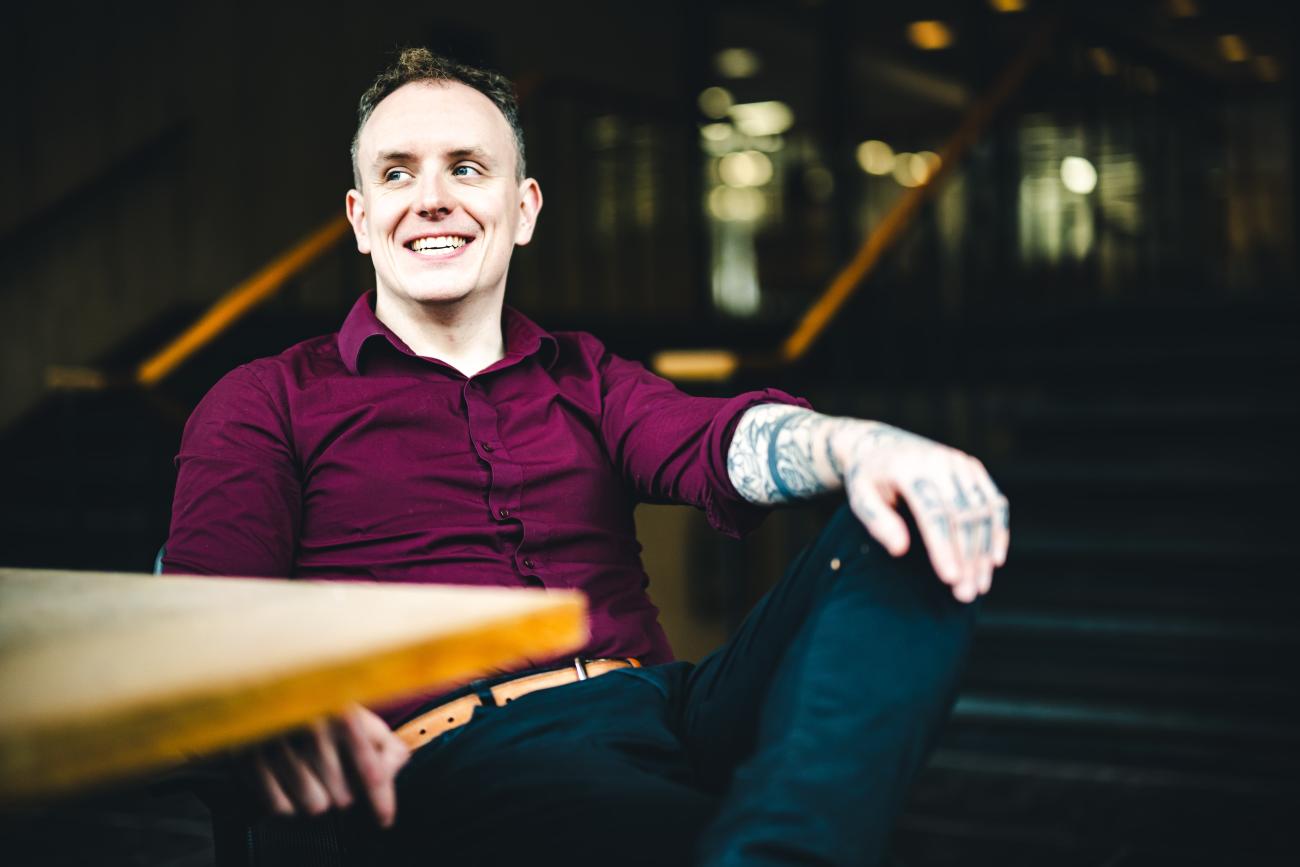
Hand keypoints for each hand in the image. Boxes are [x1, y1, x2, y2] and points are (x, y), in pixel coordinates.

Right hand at [236, 704, 410, 827]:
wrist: (261, 681)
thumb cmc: (316, 700)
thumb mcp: (356, 710)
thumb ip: (383, 739)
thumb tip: (396, 767)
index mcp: (345, 713)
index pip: (371, 771)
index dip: (381, 801)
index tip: (384, 818)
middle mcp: (315, 729)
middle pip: (344, 796)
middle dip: (344, 791)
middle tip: (332, 772)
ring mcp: (281, 745)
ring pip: (315, 805)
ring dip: (317, 797)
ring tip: (311, 776)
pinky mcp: (252, 759)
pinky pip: (281, 807)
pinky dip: (288, 801)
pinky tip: (289, 782)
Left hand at [831, 422, 1008, 601]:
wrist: (880, 445)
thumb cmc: (868, 479)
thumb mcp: (859, 497)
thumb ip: (877, 522)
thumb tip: (900, 550)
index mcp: (910, 469)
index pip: (933, 514)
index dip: (944, 548)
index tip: (950, 579)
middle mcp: (940, 462)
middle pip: (963, 517)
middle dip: (967, 559)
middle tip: (965, 595)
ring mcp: (960, 463)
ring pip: (983, 513)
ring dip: (983, 552)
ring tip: (978, 587)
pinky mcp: (973, 468)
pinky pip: (994, 502)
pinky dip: (998, 531)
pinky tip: (994, 561)